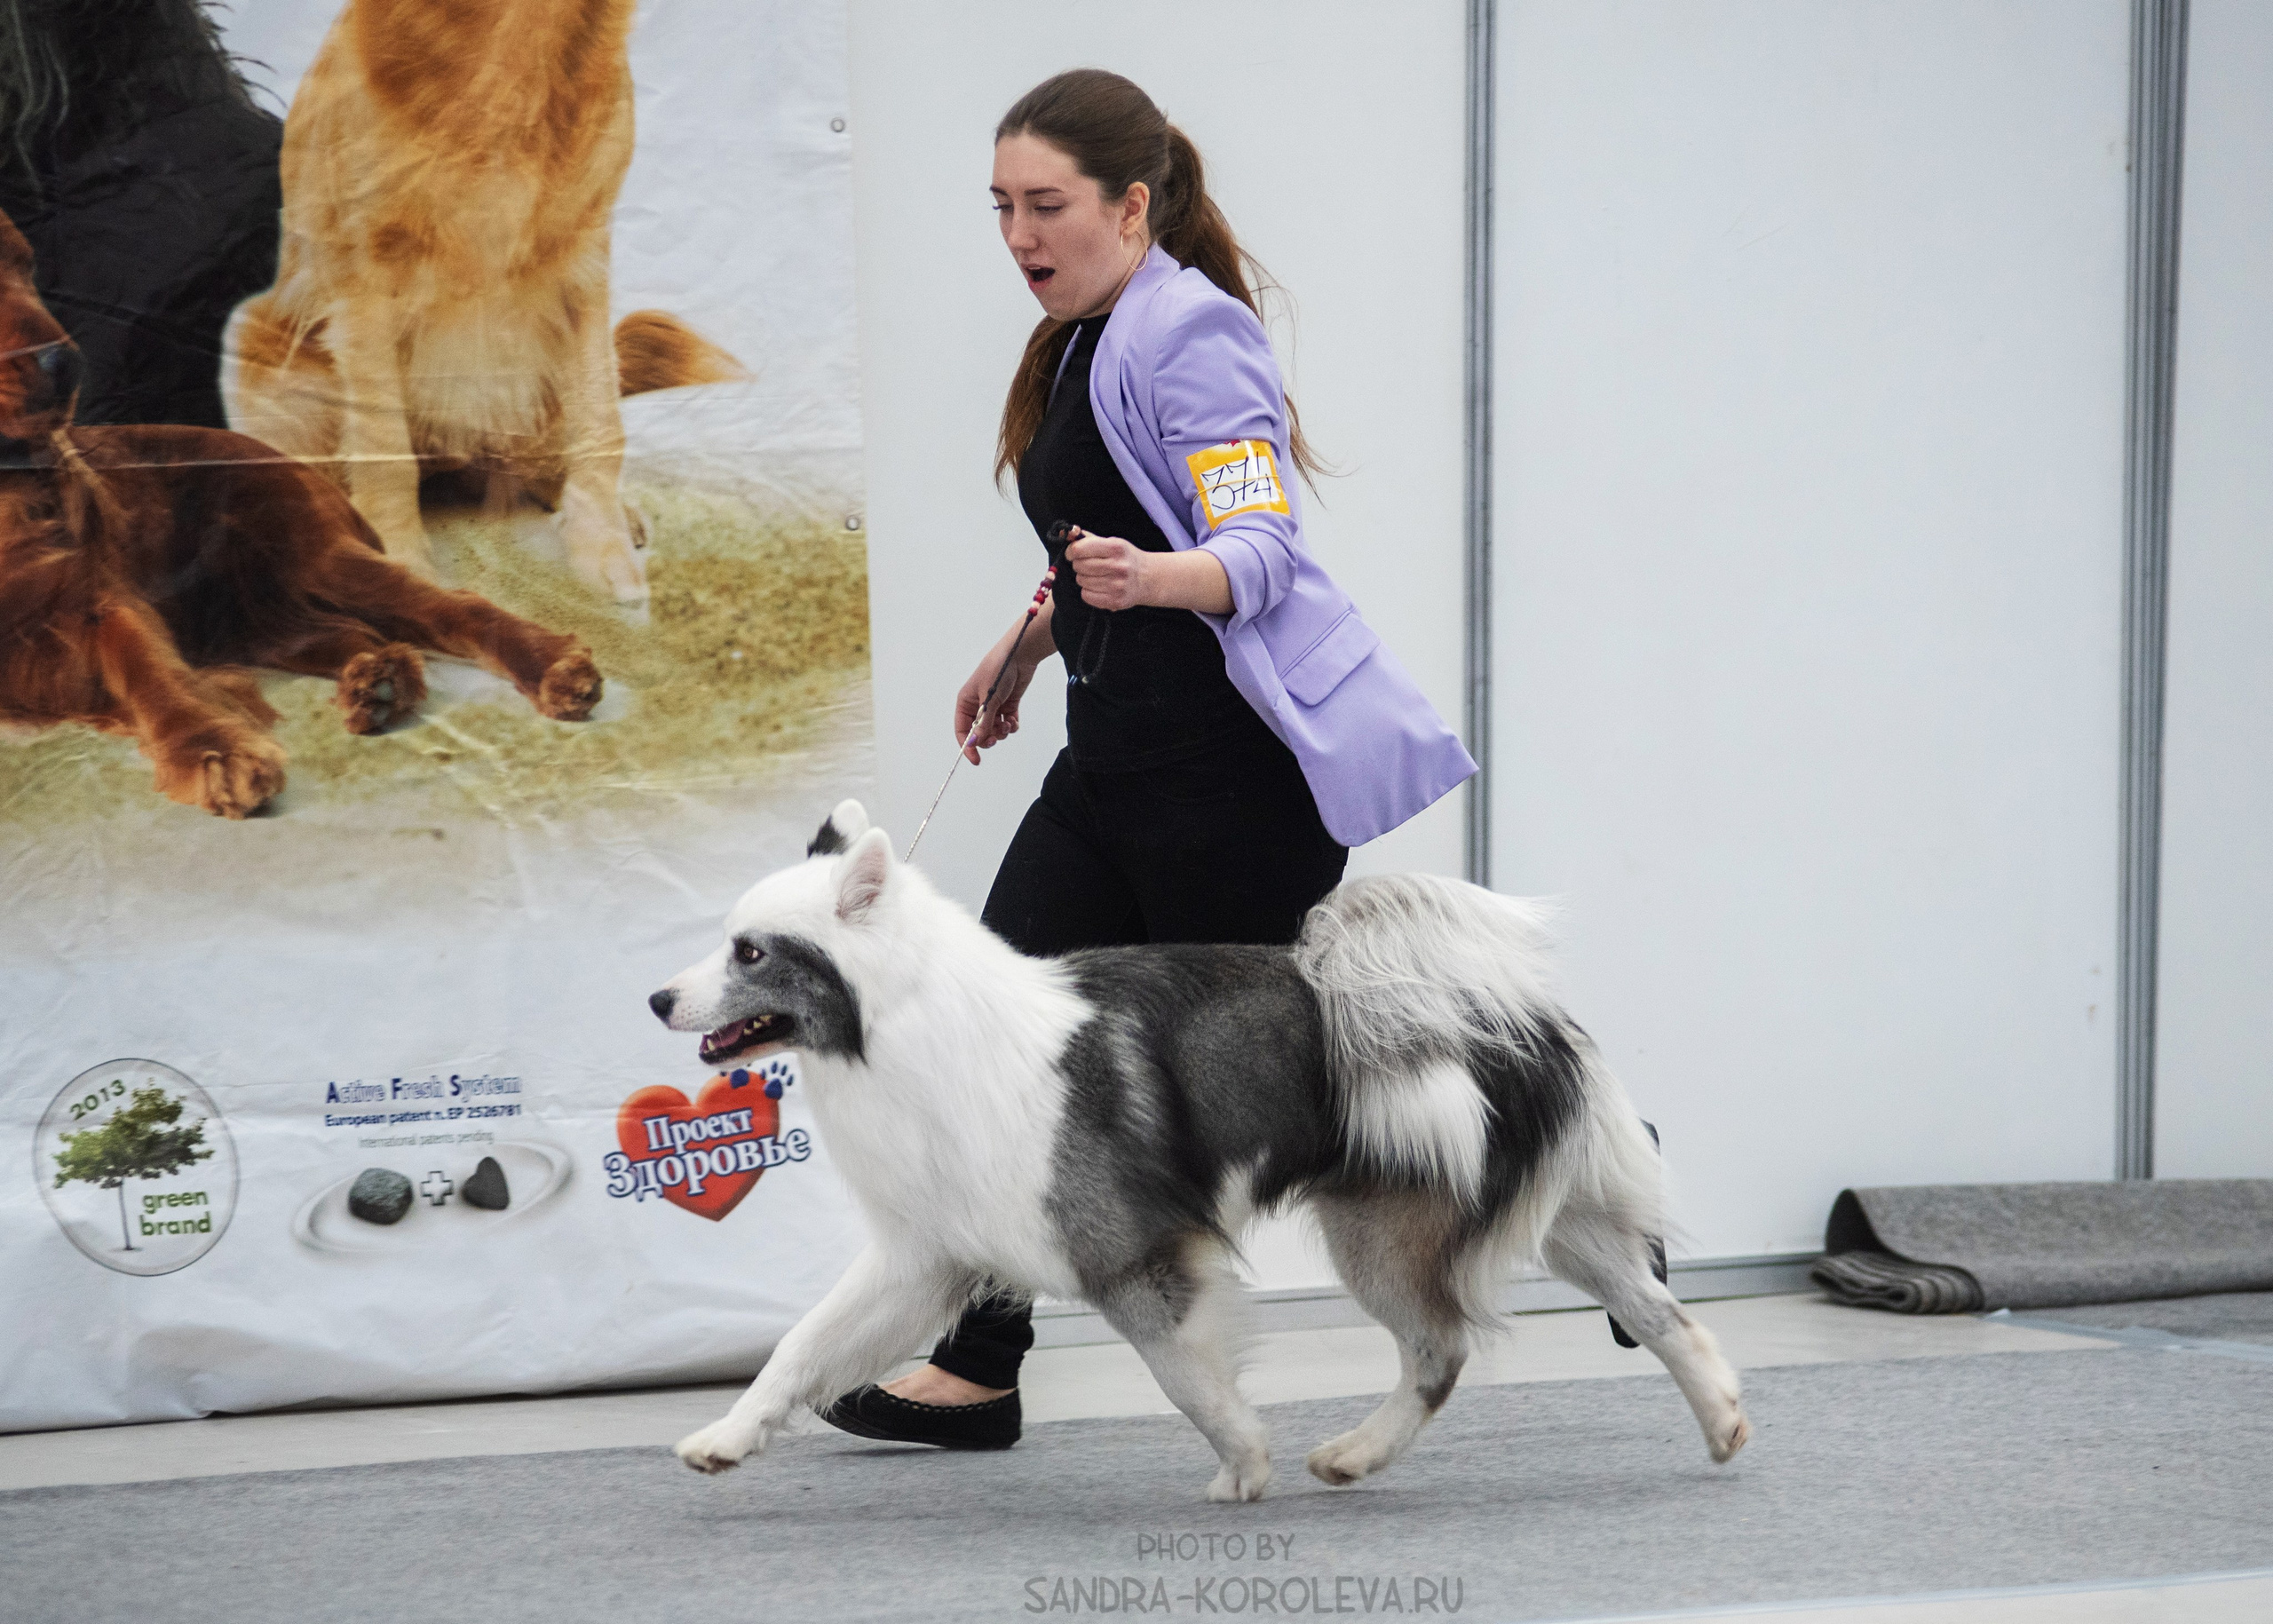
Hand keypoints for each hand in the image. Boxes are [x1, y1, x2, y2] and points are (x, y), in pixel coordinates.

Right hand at [953, 628, 1042, 763]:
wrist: (1020, 655)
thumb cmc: (998, 670)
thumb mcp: (989, 698)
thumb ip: (984, 722)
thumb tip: (976, 742)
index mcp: (966, 702)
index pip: (962, 730)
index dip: (967, 746)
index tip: (976, 759)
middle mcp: (978, 706)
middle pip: (979, 733)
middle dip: (988, 738)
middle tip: (996, 739)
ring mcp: (993, 706)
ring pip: (995, 730)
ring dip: (1002, 732)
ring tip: (1007, 724)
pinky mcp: (1008, 705)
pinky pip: (1008, 725)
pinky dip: (1011, 726)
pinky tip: (1013, 720)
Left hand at [1060, 525, 1232, 614]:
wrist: (1159, 580)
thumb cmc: (1134, 559)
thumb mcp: (1116, 543)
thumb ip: (1092, 538)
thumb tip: (1070, 531)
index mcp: (1115, 547)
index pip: (1080, 549)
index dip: (1075, 552)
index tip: (1078, 554)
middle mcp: (1116, 566)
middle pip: (1080, 568)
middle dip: (1081, 568)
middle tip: (1091, 567)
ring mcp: (1117, 585)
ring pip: (1083, 584)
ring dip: (1086, 582)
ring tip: (1100, 578)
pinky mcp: (1117, 602)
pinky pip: (1091, 599)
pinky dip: (1092, 595)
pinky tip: (1102, 590)